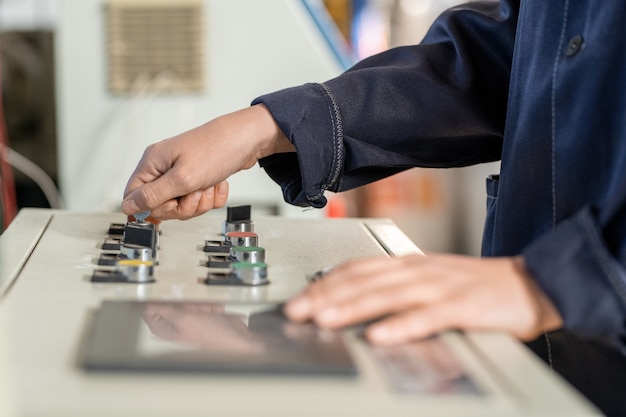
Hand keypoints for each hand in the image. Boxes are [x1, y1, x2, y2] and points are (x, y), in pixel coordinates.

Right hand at [121, 104, 293, 219]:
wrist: (248, 139)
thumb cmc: (216, 150)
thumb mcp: (182, 178)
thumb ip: (153, 196)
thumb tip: (126, 208)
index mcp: (152, 164)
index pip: (134, 197)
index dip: (151, 208)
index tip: (171, 205)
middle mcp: (164, 168)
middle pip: (161, 206)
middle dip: (183, 205)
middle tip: (195, 191)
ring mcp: (182, 174)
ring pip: (183, 206)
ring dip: (200, 201)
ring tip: (208, 184)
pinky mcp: (199, 179)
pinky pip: (200, 201)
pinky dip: (212, 197)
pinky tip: (218, 183)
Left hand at [284, 254, 562, 344]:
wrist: (530, 283)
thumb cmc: (476, 286)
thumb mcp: (429, 280)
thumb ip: (396, 288)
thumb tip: (356, 300)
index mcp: (409, 264)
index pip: (357, 269)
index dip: (325, 282)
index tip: (299, 297)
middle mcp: (419, 271)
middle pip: (364, 280)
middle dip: (326, 295)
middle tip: (297, 311)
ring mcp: (440, 287)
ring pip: (388, 295)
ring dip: (353, 306)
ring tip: (324, 319)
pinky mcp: (463, 306)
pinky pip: (428, 317)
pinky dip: (401, 326)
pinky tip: (380, 336)